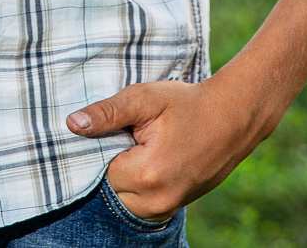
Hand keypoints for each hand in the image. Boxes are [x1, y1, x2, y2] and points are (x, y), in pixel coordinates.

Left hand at [66, 77, 275, 220]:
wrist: (234, 117)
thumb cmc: (189, 104)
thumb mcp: (146, 98)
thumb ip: (107, 113)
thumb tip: (72, 125)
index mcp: (147, 174)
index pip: (97, 170)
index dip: (100, 147)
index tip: (116, 130)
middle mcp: (156, 200)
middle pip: (108, 189)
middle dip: (110, 163)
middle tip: (129, 136)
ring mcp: (168, 207)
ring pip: (123, 199)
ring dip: (123, 176)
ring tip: (140, 146)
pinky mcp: (174, 206)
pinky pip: (141, 202)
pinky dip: (137, 184)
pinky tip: (148, 158)